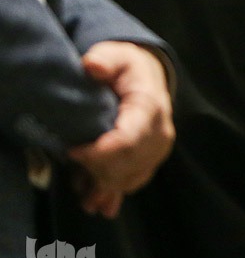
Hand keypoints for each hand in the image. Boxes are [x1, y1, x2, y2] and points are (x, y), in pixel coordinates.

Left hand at [66, 41, 174, 218]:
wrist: (147, 76)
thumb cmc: (125, 66)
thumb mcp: (114, 56)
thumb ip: (103, 60)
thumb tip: (92, 66)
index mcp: (150, 105)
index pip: (129, 140)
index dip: (99, 153)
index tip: (72, 151)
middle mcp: (161, 131)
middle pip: (129, 164)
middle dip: (97, 171)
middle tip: (71, 164)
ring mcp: (159, 148)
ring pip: (132, 178)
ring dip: (104, 186)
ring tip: (79, 189)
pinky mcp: (152, 159)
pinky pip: (134, 182)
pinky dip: (113, 193)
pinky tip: (95, 201)